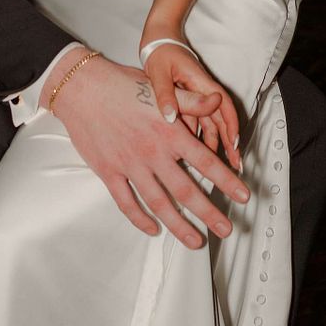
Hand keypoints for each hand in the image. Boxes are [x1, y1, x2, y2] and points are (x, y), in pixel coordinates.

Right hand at [51, 55, 248, 250]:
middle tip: (225, 230)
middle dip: (208, 213)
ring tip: (195, 240)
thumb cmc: (122, 85)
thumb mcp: (160, 88)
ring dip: (178, 225)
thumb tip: (218, 99)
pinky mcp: (109, 172)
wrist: (82, 88)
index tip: (243, 197)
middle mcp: (152, 152)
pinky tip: (153, 229)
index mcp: (168, 131)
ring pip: (158, 203)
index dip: (226, 181)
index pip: (205, 162)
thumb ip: (190, 100)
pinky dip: (140, 219)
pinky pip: (127, 202)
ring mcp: (130, 165)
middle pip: (185, 190)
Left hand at [142, 40, 240, 172]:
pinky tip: (200, 151)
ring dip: (218, 141)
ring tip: (220, 164)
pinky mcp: (190, 99)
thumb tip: (171, 118)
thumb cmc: (160, 52)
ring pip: (212, 121)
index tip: (234, 142)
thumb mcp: (159, 72)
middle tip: (236, 163)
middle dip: (230, 140)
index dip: (231, 124)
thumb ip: (165, 95)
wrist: (158, 40)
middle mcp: (203, 90)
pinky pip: (199, 119)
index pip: (222, 104)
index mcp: (200, 82)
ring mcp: (198, 95)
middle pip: (222, 117)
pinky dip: (202, 135)